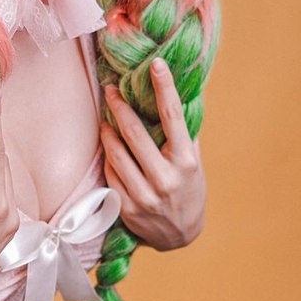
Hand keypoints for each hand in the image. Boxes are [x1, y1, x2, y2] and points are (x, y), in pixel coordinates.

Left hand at [99, 58, 204, 251]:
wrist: (180, 235)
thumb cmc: (188, 190)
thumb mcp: (194, 163)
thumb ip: (183, 135)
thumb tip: (175, 97)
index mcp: (186, 162)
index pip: (173, 117)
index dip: (164, 88)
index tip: (156, 64)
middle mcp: (165, 178)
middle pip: (135, 133)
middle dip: (119, 106)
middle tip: (110, 90)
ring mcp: (144, 195)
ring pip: (116, 153)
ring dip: (108, 131)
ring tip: (106, 117)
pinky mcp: (127, 207)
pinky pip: (110, 173)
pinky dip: (109, 157)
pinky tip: (110, 147)